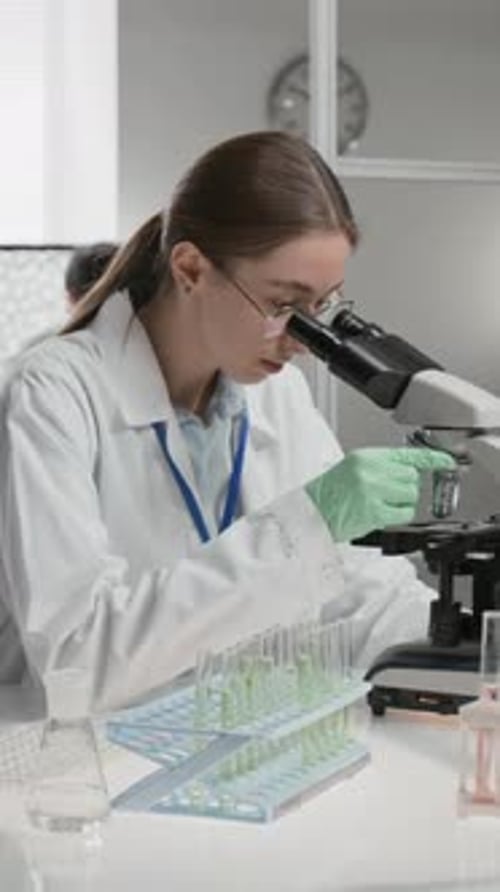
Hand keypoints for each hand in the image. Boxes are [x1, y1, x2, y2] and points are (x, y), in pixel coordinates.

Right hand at [305, 447, 455, 541]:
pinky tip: (381, 515)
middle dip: (404, 489)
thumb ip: (380, 468)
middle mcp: (370, 469)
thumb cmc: (328, 495)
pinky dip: (397, 516)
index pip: (407, 454)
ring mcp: (372, 490)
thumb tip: (409, 473)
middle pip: (412, 477)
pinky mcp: (374, 511)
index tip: (448, 461)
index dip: (432, 458)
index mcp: (365, 457)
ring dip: (401, 504)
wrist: (309, 514)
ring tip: (380, 506)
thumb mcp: (352, 469)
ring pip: (411, 495)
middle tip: (385, 496)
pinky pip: (404, 513)